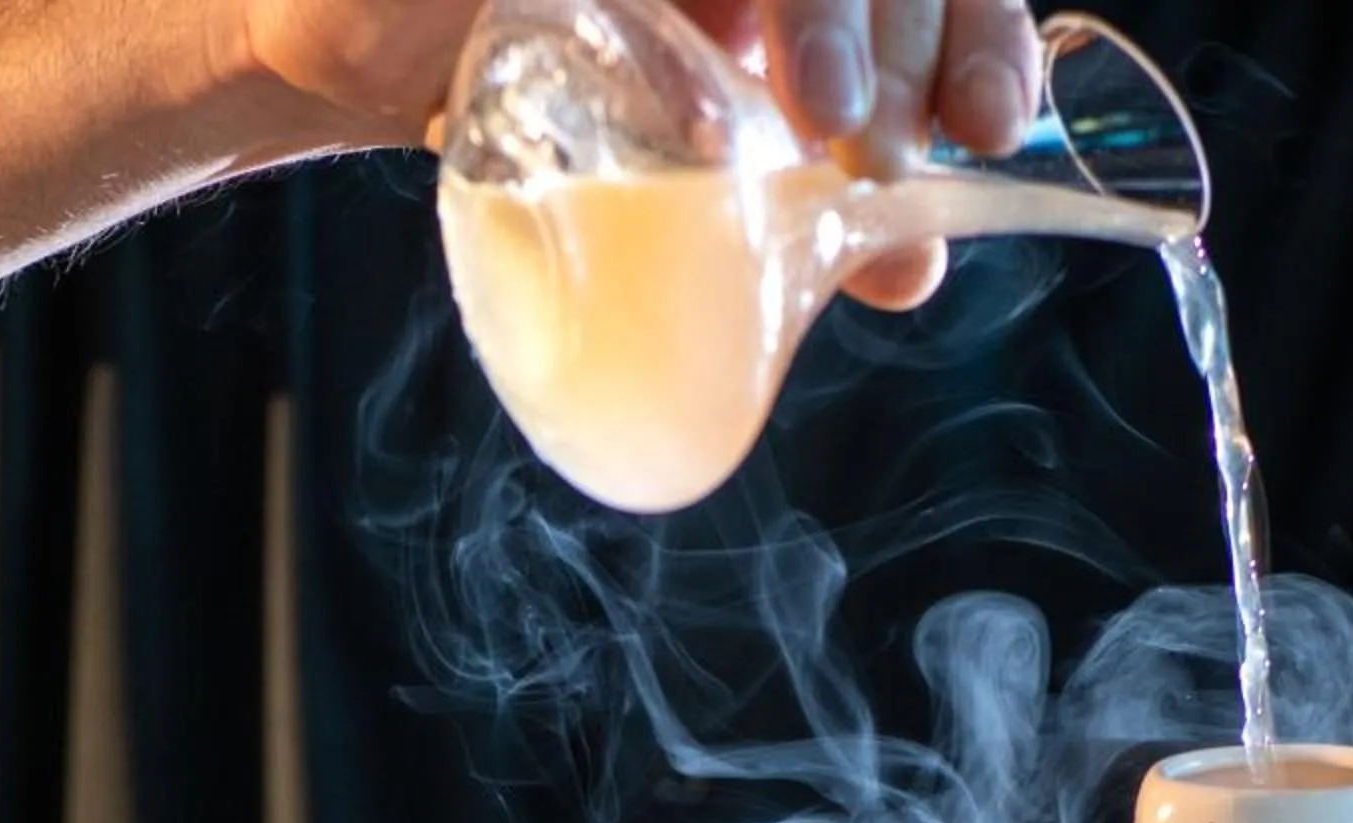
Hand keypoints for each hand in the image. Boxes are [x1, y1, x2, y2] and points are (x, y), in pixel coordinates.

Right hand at [238, 0, 1038, 305]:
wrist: (363, 49)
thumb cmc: (542, 92)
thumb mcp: (693, 165)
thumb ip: (811, 206)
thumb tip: (909, 267)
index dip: (981, 31)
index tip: (988, 126)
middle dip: (901, 42)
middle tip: (883, 152)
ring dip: (824, 14)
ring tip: (820, 120)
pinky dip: (685, 43)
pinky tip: (709, 105)